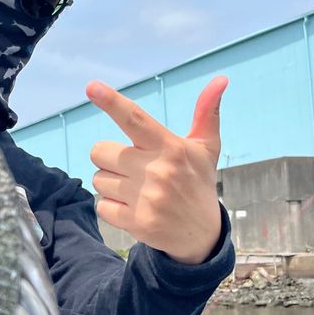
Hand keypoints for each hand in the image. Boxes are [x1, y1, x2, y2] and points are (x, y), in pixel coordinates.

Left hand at [86, 76, 227, 264]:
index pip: (135, 119)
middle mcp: (157, 170)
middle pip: (100, 151)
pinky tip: (134, 208)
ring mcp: (146, 198)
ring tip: (137, 190)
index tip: (92, 87)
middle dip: (109, 158)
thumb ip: (206, 113)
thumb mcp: (205, 148)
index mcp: (170, 147)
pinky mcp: (136, 222)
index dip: (112, 102)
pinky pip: (101, 205)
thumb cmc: (197, 182)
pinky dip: (112, 207)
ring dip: (111, 184)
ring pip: (98, 179)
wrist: (202, 234)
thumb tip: (221, 80)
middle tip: (132, 168)